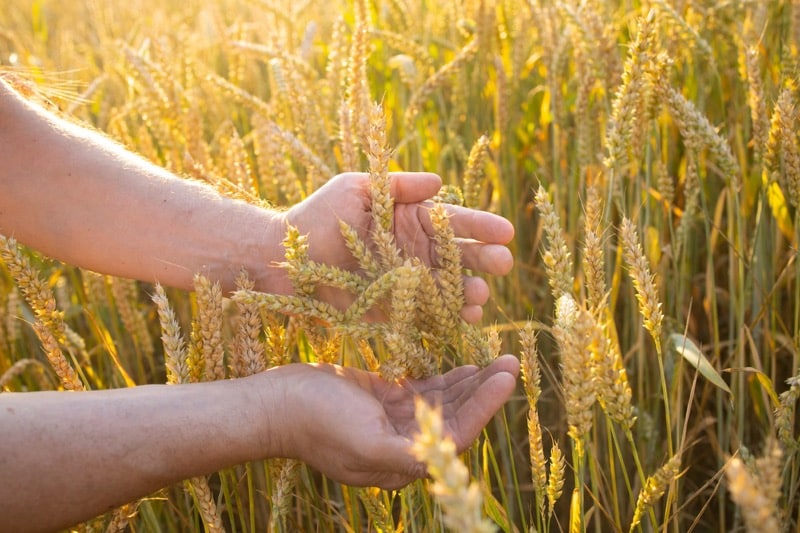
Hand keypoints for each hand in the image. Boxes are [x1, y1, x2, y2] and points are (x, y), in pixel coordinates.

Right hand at [267, 355, 519, 489]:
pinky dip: (447, 377)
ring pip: (443, 400)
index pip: (455, 434)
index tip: (507, 377)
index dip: (485, 406)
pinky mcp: (384, 398)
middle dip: (485, 390)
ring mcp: (393, 420)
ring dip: (470, 381)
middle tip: (512, 360)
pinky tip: (467, 363)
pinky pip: (424, 388)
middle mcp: (402, 444)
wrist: (276, 402)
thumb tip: (444, 459)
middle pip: (455, 416)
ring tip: (499, 358)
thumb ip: (403, 456)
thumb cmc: (316, 422)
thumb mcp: (362, 442)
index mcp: (401, 462)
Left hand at [283, 172, 514, 322]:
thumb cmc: (316, 217)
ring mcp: (406, 282)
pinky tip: (464, 320)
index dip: (480, 225)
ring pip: (448, 287)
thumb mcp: (354, 189)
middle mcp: (414, 250)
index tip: (505, 231)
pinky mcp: (394, 310)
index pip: (452, 221)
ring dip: (468, 291)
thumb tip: (439, 182)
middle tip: (503, 265)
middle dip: (483, 259)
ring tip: (481, 296)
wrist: (280, 258)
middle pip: (457, 256)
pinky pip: (427, 314)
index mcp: (408, 218)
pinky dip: (447, 318)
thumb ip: (396, 186)